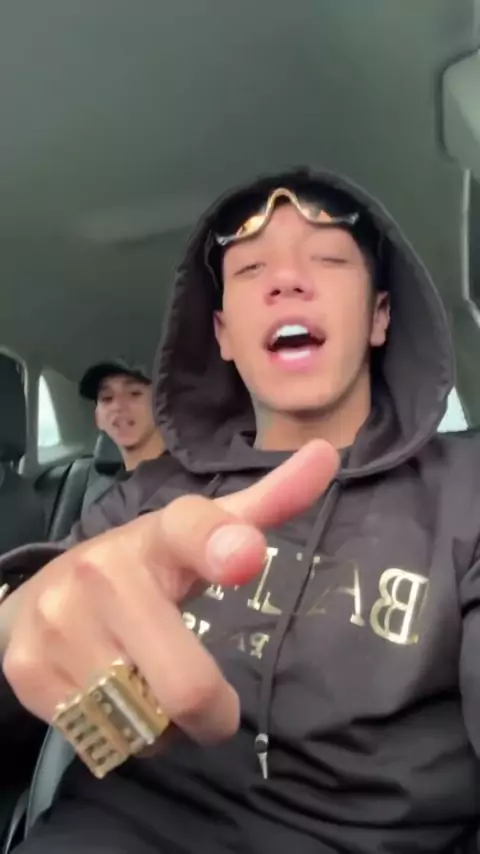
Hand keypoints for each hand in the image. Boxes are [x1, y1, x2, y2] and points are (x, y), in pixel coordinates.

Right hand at [3, 440, 337, 744]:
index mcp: (157, 536)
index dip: (219, 544)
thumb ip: (267, 505)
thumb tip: (327, 453)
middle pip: (187, 685)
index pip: (190, 529)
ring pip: (147, 724)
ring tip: (147, 685)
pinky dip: (125, 737)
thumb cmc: (141, 569)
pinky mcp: (29, 670)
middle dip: (211, 712)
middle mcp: (104, 570)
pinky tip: (112, 698)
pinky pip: (106, 740)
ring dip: (164, 726)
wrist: (38, 596)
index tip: (245, 556)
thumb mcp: (197, 538)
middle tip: (209, 702)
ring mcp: (61, 622)